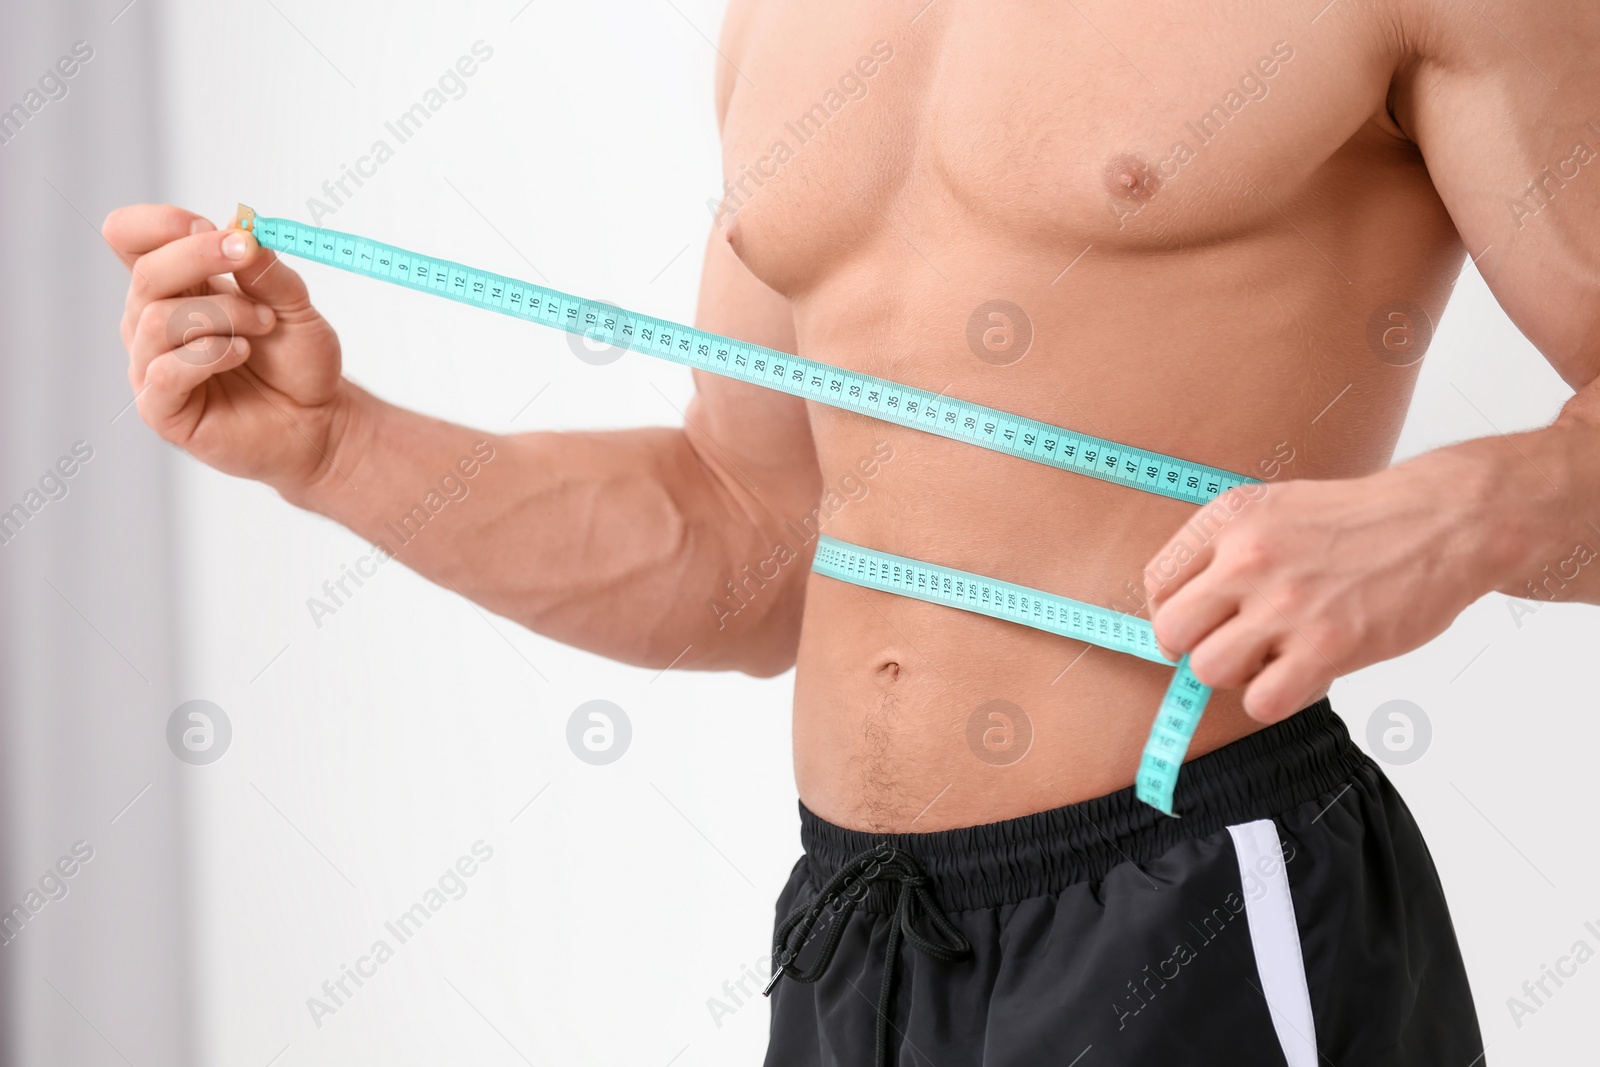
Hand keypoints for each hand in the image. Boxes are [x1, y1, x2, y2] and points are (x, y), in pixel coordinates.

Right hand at [104, 204, 348, 493]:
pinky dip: (210, 355)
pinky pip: (165, 371)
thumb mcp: (294, 305)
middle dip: (200, 255)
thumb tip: (236, 228)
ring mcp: (152, 366)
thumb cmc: (298, 364)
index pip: (131, 238)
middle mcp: (152, 322)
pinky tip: (241, 353)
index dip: (163, 224)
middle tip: (247, 256)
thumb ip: (264, 269)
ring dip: (223, 313)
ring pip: (158, 318)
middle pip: (145, 272)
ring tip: (265, 324)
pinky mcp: (161, 409)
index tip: (215, 229)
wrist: (319, 422)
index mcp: (175, 288)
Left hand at [1141, 466, 1505, 723]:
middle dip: (1196, 646)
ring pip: (1209, 671)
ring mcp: (1286, 605)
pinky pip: (1262, 702)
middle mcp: (1248, 560)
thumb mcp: (1276, 507)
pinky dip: (1275, 699)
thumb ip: (1223, 548)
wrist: (1444, 523)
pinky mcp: (1327, 647)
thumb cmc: (1359, 521)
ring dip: (1237, 675)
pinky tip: (1300, 674)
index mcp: (1231, 521)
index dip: (1174, 613)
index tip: (1199, 622)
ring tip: (1273, 656)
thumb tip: (1179, 607)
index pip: (1157, 583)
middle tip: (1233, 644)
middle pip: (1172, 632)